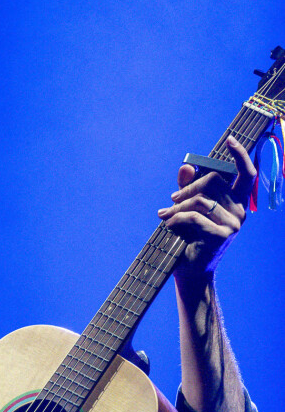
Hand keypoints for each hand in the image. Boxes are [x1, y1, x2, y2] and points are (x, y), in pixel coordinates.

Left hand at [157, 136, 256, 277]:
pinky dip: (175, 219)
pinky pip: (193, 216)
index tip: (230, 140)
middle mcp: (240, 211)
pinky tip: (168, 225)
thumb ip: (188, 187)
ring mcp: (233, 224)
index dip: (240, 155)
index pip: (246, 174)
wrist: (189, 270)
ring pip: (199, 200)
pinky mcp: (221, 235)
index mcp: (237, 202)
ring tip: (166, 216)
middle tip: (171, 200)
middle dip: (187, 188)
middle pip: (213, 181)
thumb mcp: (187, 209)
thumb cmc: (188, 237)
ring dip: (177, 206)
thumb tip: (186, 166)